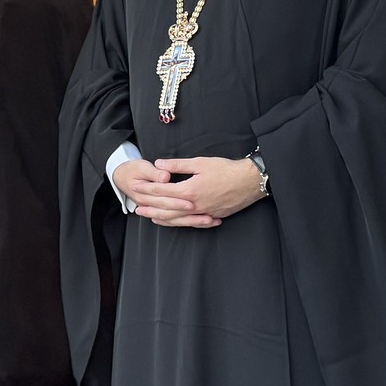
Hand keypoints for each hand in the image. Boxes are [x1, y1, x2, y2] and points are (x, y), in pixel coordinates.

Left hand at [131, 156, 264, 227]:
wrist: (250, 181)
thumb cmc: (226, 169)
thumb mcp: (200, 163)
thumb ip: (177, 165)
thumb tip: (159, 165)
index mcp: (189, 190)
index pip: (162, 191)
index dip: (147, 189)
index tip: (135, 187)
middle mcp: (194, 205)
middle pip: (166, 209)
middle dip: (150, 207)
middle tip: (135, 208)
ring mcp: (203, 213)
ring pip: (178, 219)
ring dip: (162, 218)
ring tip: (149, 217)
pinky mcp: (212, 216)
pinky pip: (191, 222)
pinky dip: (179, 223)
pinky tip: (173, 221)